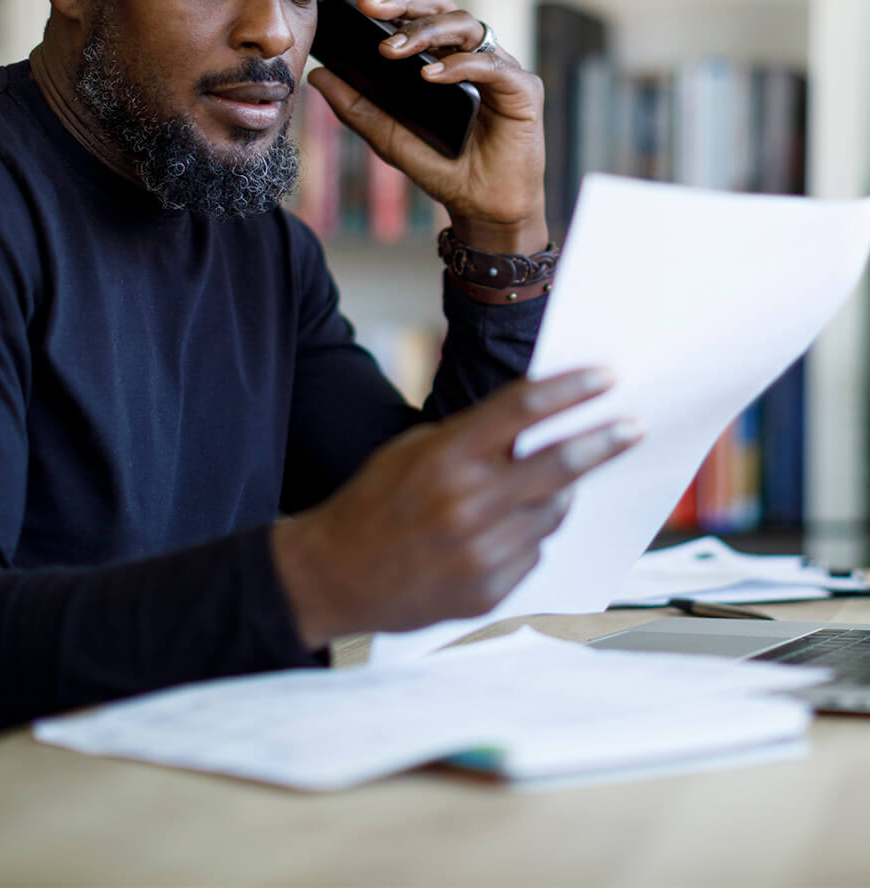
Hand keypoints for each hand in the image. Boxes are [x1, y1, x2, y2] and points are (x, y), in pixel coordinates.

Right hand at [271, 369, 641, 647]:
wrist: (335, 575)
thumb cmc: (374, 504)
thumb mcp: (411, 451)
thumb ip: (472, 439)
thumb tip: (537, 426)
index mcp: (445, 457)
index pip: (523, 409)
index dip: (573, 389)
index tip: (607, 376)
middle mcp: (468, 503)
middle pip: (560, 464)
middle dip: (604, 441)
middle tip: (632, 426)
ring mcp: (482, 552)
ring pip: (554, 513)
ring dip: (557, 495)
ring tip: (535, 491)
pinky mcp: (489, 591)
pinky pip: (534, 553)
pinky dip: (527, 537)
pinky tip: (494, 534)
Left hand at [307, 0, 546, 252]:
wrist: (482, 208)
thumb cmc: (443, 168)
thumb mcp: (388, 137)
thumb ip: (356, 107)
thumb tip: (317, 76)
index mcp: (446, 58)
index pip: (421, 14)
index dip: (394, 3)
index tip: (360, 4)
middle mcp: (474, 55)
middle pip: (444, 6)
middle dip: (406, 2)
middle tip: (371, 8)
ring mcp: (500, 69)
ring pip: (467, 26)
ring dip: (425, 32)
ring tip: (391, 49)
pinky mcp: (524, 89)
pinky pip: (491, 65)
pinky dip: (459, 66)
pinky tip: (430, 76)